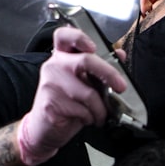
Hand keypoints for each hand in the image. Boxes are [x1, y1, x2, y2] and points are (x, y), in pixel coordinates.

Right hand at [18, 26, 127, 165]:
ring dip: (100, 108)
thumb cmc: (65, 104)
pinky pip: (83, 110)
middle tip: (121, 87)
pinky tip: (86, 119)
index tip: (93, 47)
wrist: (43, 129)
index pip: (65, 36)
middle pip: (85, 60)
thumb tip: (119, 54)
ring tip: (99, 114)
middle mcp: (54, 66)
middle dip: (109, 74)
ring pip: (88, 93)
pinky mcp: (51, 103)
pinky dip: (91, 118)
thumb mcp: (83, 83)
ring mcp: (51, 84)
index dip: (80, 37)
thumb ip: (99, 68)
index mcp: (61, 57)